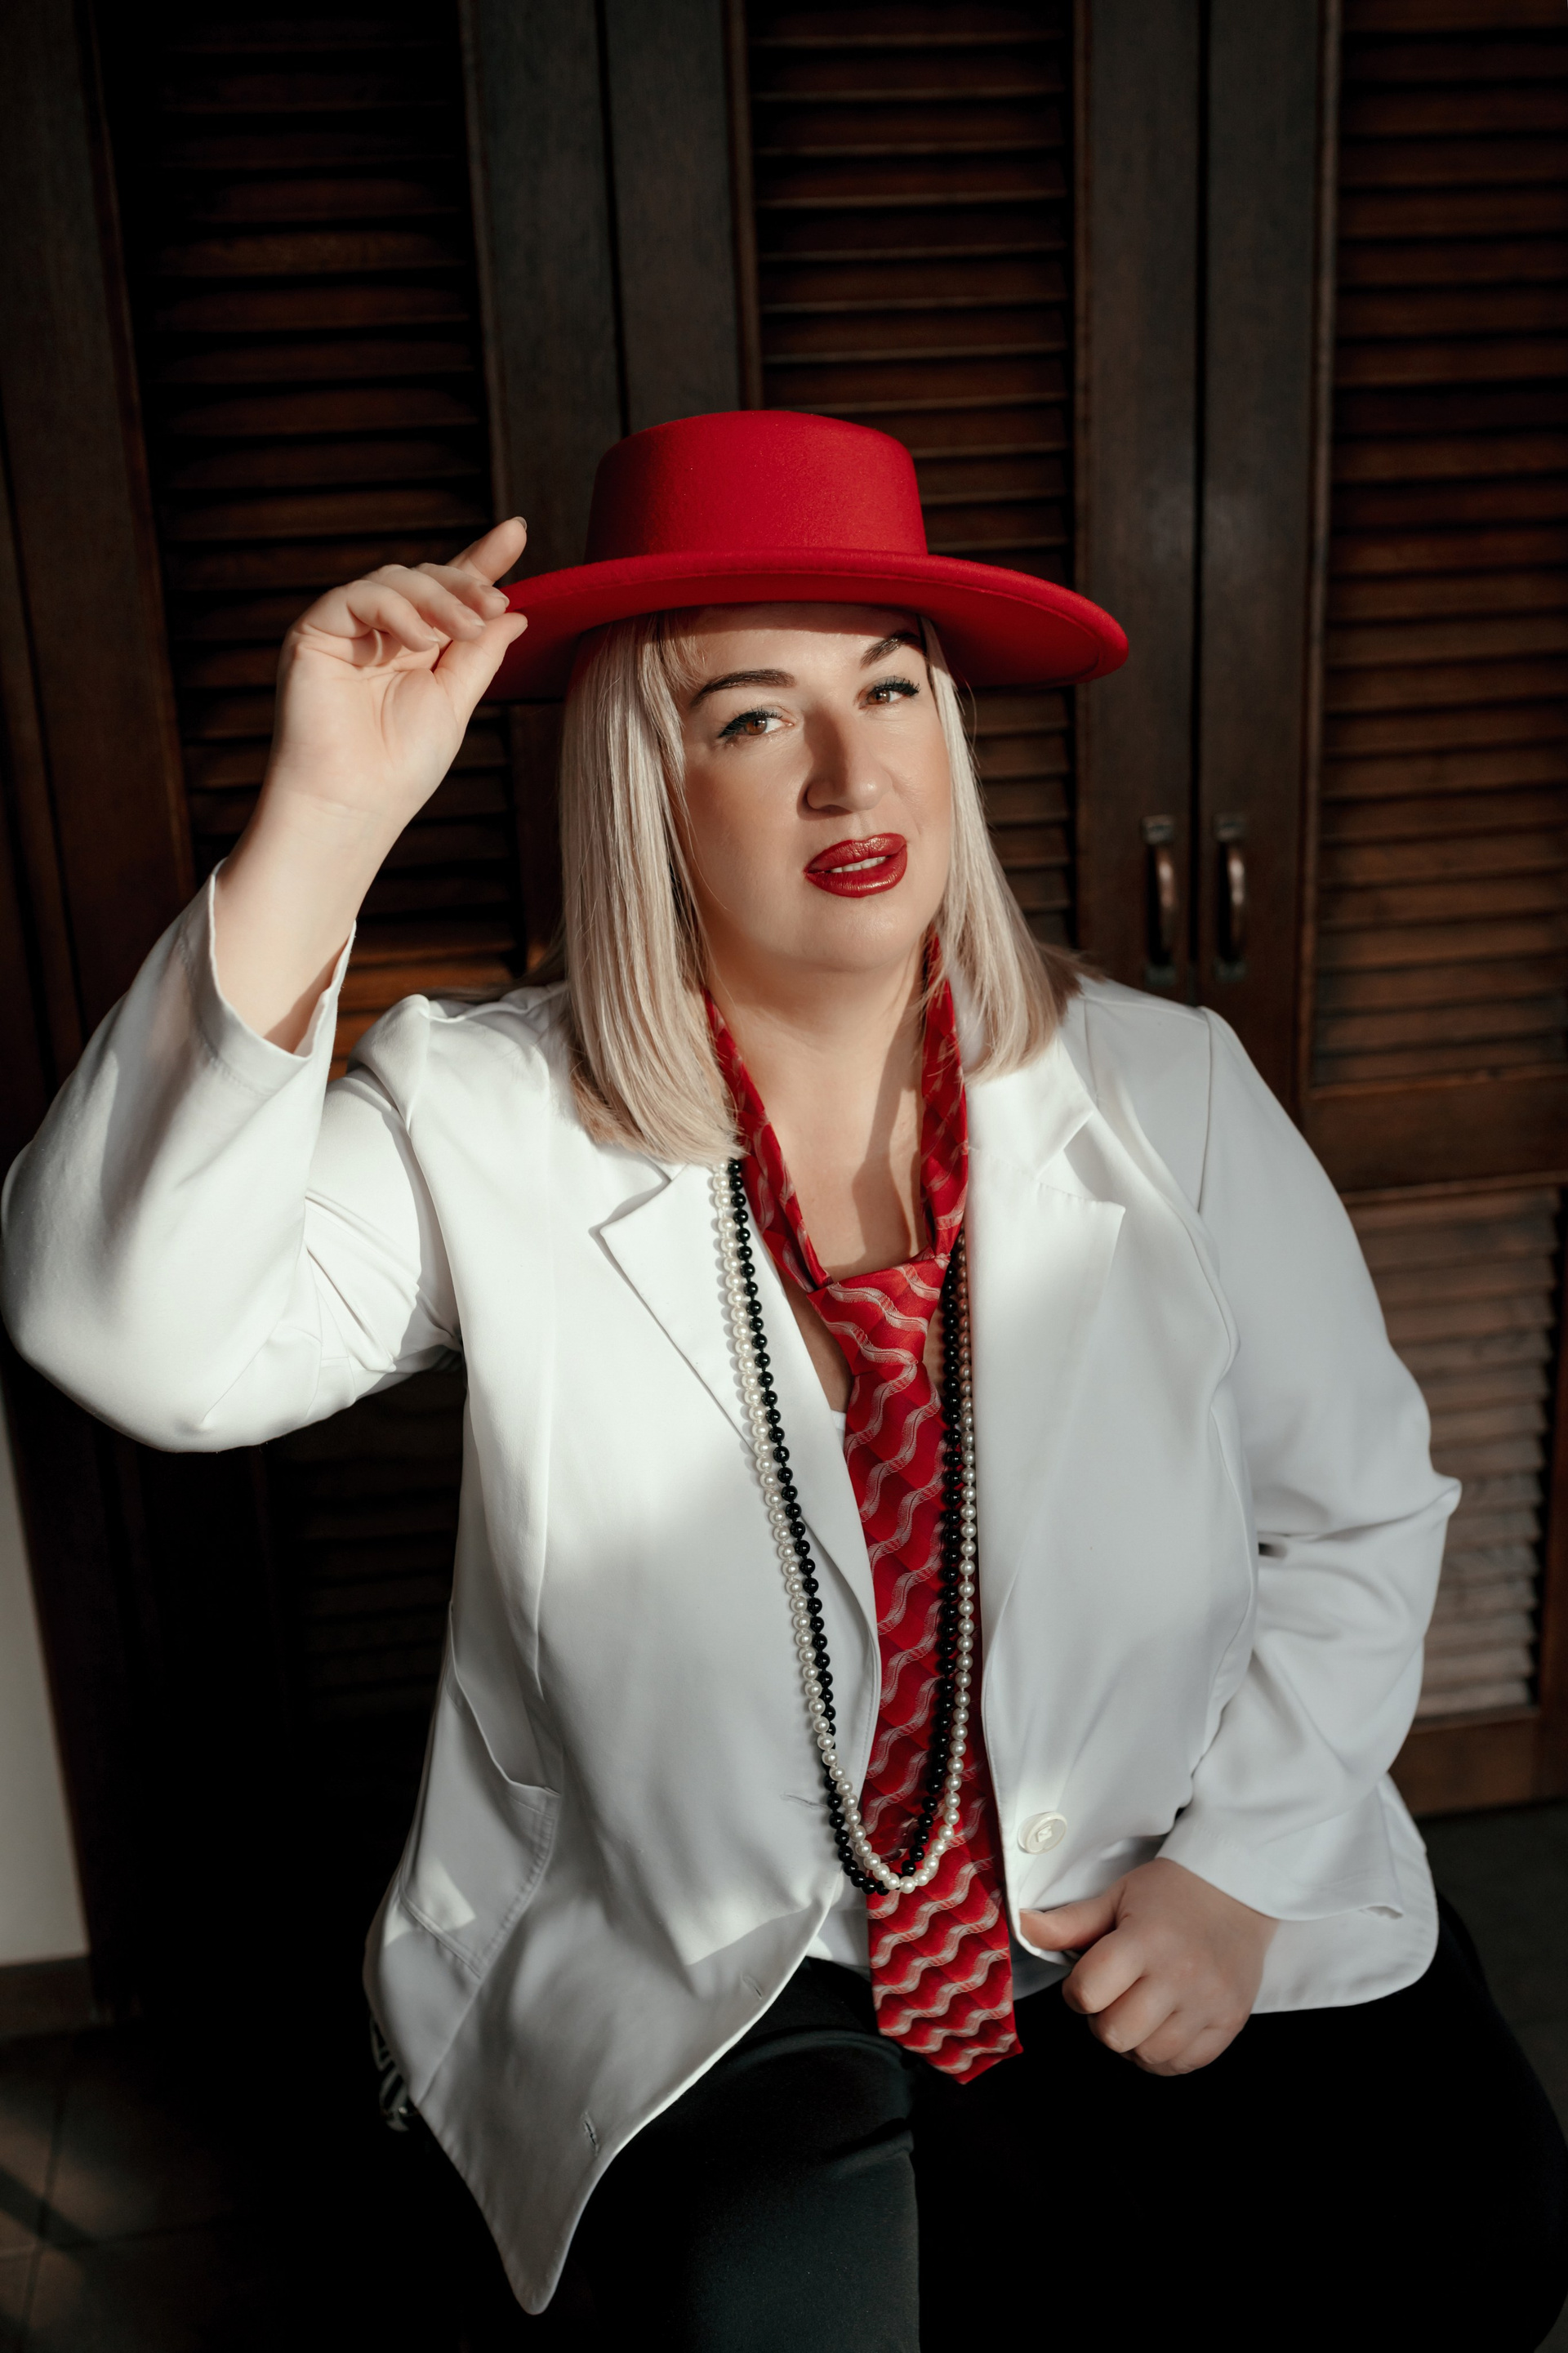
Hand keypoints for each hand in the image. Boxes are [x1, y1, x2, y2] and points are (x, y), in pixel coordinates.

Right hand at [264, 518, 528, 833]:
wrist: (352, 803)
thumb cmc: (401, 766)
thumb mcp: (455, 701)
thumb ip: (480, 654)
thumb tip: (515, 614)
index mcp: (414, 648)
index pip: (449, 594)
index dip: (481, 562)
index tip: (516, 531)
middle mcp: (380, 633)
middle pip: (426, 579)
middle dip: (466, 585)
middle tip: (496, 605)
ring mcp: (346, 629)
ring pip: (396, 579)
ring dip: (439, 598)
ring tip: (466, 630)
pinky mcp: (315, 630)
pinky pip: (359, 595)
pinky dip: (397, 610)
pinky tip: (422, 641)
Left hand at [1020, 1858, 1276, 2076]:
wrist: (1237, 1890)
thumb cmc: (1170, 1893)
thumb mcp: (1116, 1897)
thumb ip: (1069, 1923)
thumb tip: (1023, 1926)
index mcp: (1146, 1940)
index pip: (1088, 1992)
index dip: (1076, 1991)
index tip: (1088, 1978)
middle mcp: (1180, 1975)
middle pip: (1115, 2033)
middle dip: (1102, 2019)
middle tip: (1114, 1996)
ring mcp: (1208, 2003)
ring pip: (1148, 2055)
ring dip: (1133, 2039)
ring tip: (1140, 2009)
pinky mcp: (1230, 2022)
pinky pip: (1183, 2064)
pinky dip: (1164, 2054)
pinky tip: (1162, 2024)